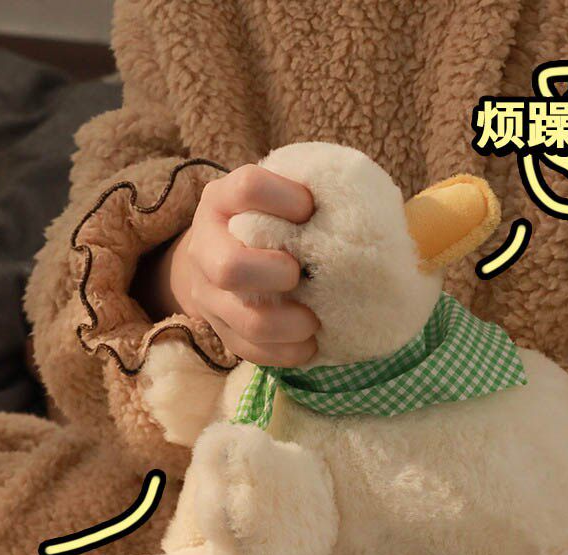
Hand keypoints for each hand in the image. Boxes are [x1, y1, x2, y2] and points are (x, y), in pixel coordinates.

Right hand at [133, 165, 318, 366]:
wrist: (214, 256)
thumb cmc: (263, 221)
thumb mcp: (272, 196)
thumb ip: (305, 196)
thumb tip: (362, 208)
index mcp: (222, 201)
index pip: (248, 189)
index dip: (284, 199)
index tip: (309, 209)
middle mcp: (206, 247)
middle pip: (230, 268)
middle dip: (275, 275)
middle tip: (300, 274)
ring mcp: (209, 294)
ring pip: (246, 320)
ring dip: (290, 325)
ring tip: (314, 320)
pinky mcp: (221, 331)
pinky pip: (253, 351)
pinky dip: (287, 353)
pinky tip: (309, 344)